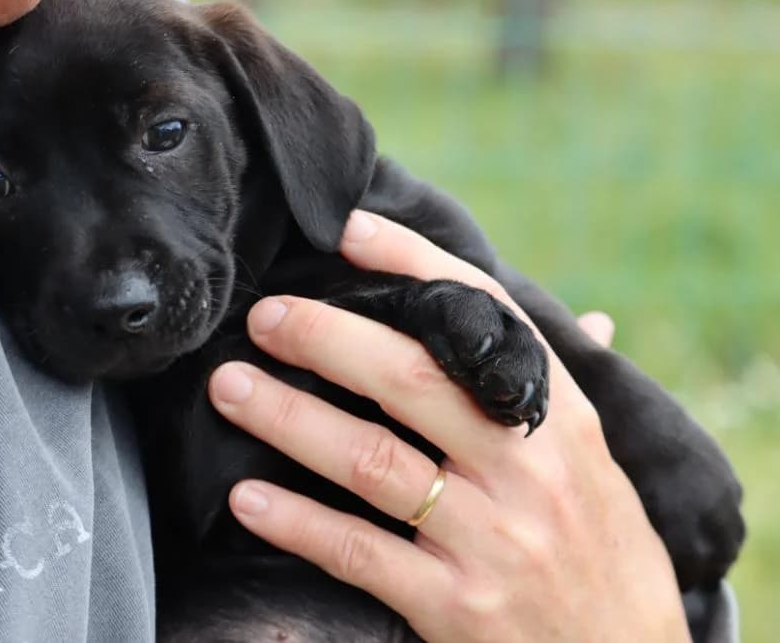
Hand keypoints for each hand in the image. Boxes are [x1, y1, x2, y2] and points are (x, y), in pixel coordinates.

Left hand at [207, 211, 688, 642]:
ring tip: (230, 386)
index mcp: (559, 419)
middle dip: (326, 338)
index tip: (348, 230)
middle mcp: (527, 469)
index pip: (486, 317)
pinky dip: (298, 522)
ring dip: (290, 417)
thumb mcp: (599, 464)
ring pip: (371, 460)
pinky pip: (359, 553)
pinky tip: (247, 498)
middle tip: (265, 316)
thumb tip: (589, 316)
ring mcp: (491, 539)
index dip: (414, 265)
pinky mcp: (456, 606)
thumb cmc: (604, 549)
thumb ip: (569, 392)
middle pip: (410, 379)